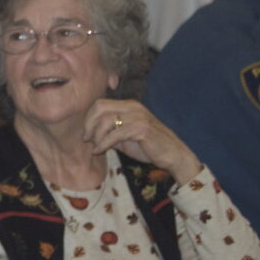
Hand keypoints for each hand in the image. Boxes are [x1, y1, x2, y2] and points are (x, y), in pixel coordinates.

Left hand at [82, 99, 202, 183]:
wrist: (173, 156)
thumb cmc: (148, 147)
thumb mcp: (124, 137)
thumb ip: (109, 132)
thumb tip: (89, 134)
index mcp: (129, 106)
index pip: (100, 104)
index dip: (89, 118)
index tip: (86, 133)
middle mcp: (133, 107)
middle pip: (100, 107)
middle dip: (89, 124)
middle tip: (86, 139)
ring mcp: (138, 116)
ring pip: (106, 121)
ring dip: (96, 136)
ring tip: (95, 147)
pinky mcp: (141, 128)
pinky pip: (115, 134)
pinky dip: (103, 143)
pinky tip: (99, 151)